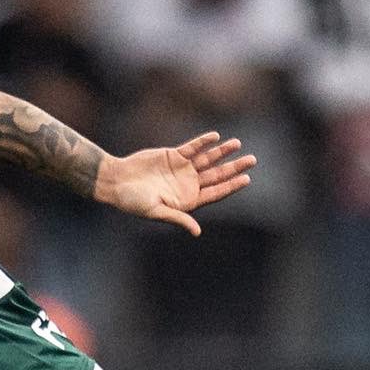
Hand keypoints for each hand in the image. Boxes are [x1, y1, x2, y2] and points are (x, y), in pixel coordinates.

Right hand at [94, 133, 254, 235]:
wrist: (116, 182)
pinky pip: (192, 148)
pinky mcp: (173, 156)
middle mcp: (187, 185)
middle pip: (216, 175)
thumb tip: (197, 232)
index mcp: (187, 201)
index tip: (246, 179)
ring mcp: (181, 169)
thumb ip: (178, 218)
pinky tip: (215, 137)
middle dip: (234, 168)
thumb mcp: (156, 211)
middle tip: (252, 160)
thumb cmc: (133, 201)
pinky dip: (203, 142)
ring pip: (207, 160)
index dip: (231, 186)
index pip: (215, 193)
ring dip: (222, 152)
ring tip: (237, 144)